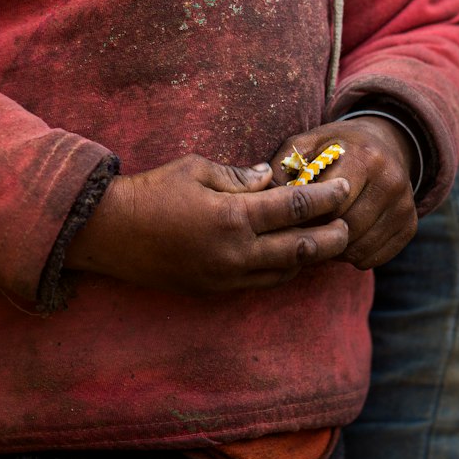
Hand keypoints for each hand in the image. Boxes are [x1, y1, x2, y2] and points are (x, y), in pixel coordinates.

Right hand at [64, 155, 350, 294]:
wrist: (109, 233)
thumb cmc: (152, 191)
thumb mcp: (197, 169)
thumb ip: (240, 176)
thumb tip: (273, 179)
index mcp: (233, 216)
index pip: (295, 208)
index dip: (326, 197)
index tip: (345, 188)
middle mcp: (235, 252)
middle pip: (301, 248)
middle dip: (332, 236)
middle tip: (349, 223)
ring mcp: (225, 276)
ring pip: (285, 272)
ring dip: (310, 257)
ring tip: (328, 241)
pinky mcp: (215, 290)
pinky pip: (261, 283)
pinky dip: (282, 270)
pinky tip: (291, 256)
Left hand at [270, 115, 416, 270]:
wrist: (384, 143)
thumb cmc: (335, 147)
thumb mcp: (307, 143)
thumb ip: (284, 165)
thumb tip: (265, 196)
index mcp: (364, 157)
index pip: (332, 202)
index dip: (307, 214)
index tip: (294, 214)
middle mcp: (391, 180)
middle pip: (346, 228)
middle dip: (320, 234)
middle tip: (303, 230)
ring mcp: (404, 204)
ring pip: (359, 248)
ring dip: (334, 249)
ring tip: (321, 233)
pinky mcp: (410, 225)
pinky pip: (374, 258)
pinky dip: (353, 256)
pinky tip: (343, 238)